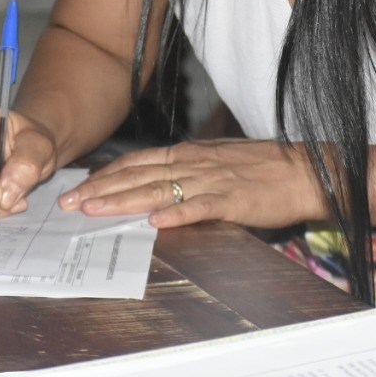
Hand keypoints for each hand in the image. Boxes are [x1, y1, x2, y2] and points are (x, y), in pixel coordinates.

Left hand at [59, 139, 323, 229]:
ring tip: (93, 209)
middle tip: (68, 202)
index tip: (78, 186)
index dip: (105, 174)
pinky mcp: (233, 199)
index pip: (137, 162)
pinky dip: (177, 213)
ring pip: (158, 189)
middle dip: (100, 189)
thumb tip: (155, 187)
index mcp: (189, 154)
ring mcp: (212, 179)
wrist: (307, 170)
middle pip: (138, 175)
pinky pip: (200, 206)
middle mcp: (194, 162)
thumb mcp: (217, 162)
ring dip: (123, 200)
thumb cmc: (264, 168)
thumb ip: (186, 172)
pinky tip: (156, 222)